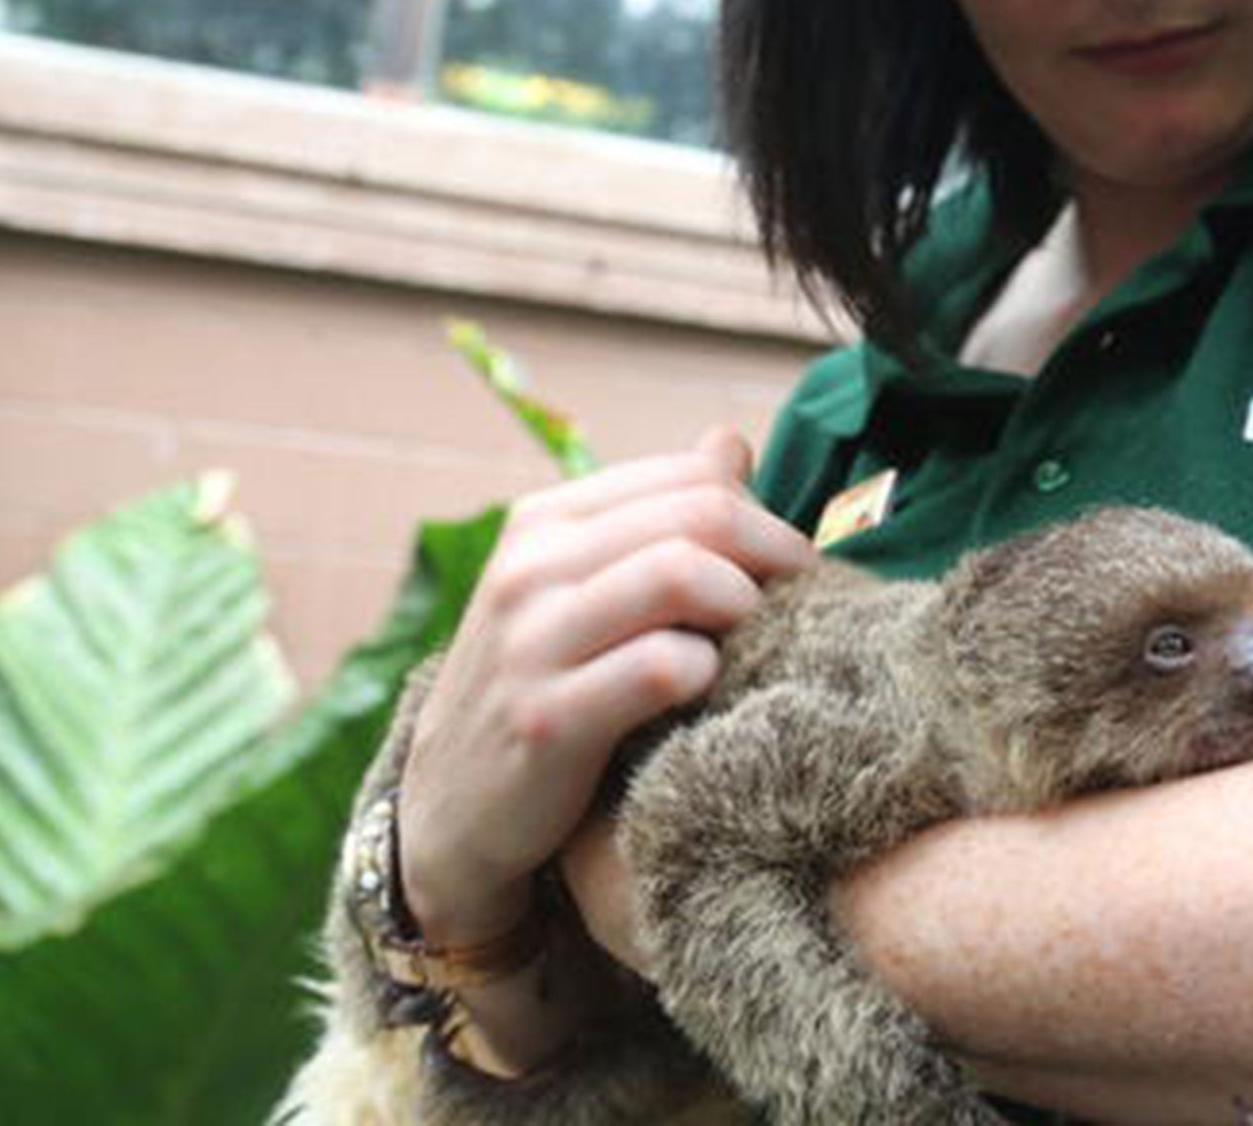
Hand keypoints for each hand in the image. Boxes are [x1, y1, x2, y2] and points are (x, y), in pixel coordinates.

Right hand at [397, 427, 814, 949]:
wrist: (452, 809)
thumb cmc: (545, 684)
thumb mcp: (580, 586)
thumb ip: (658, 515)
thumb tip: (731, 443)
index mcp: (543, 521)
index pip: (689, 476)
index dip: (759, 514)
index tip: (787, 561)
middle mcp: (529, 568)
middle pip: (699, 516)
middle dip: (772, 552)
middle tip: (800, 599)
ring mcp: (531, 642)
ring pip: (681, 575)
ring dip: (743, 604)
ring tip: (753, 640)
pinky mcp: (547, 720)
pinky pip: (662, 667)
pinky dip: (707, 672)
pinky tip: (707, 690)